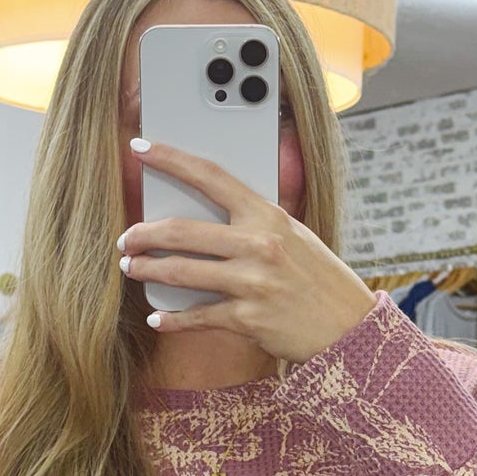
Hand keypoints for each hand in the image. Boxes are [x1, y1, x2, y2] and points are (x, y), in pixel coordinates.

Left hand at [120, 139, 374, 364]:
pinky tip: (156, 317)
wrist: (350, 328)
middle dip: (143, 234)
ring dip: (147, 271)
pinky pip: (196, 316)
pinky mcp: (248, 318)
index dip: (171, 159)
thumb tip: (209, 214)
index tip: (140, 148)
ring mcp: (252, 282)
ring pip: (181, 272)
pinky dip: (171, 319)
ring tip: (131, 269)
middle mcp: (258, 244)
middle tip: (127, 239)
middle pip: (182, 231)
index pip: (211, 176)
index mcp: (268, 216)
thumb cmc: (320, 279)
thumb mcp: (294, 237)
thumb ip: (256, 224)